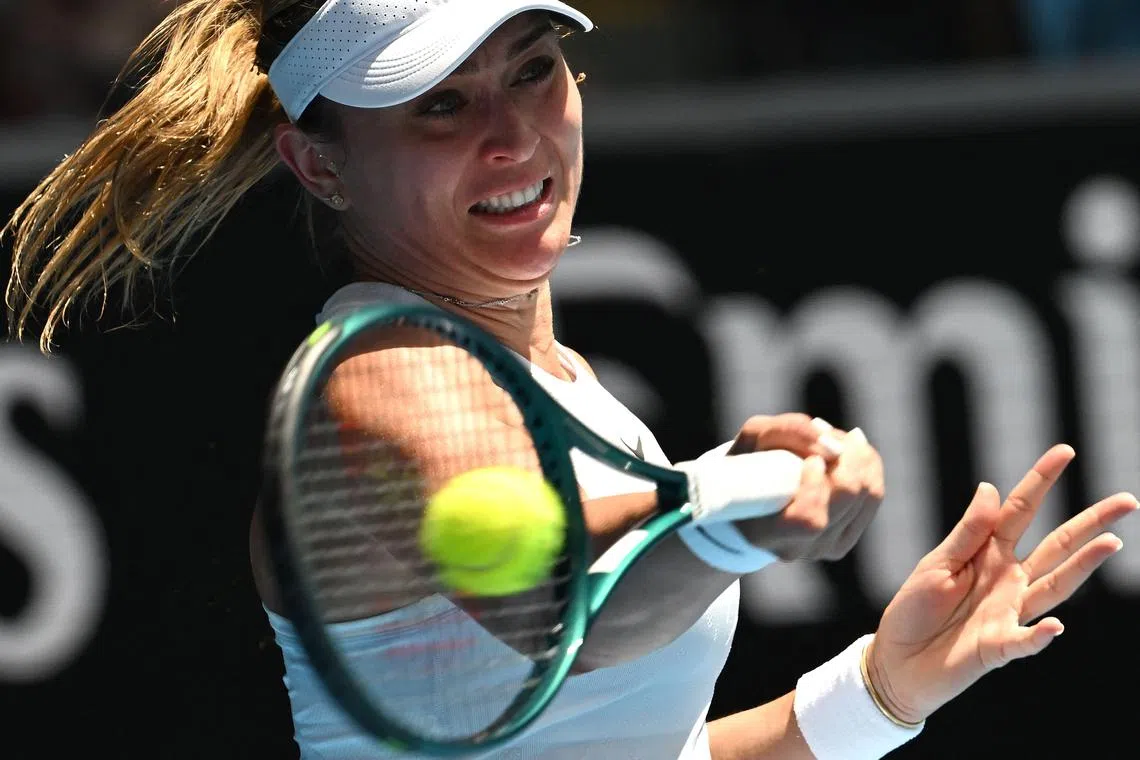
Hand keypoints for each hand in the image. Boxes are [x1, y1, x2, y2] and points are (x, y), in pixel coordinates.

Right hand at [728, 414, 885, 560]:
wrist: (749, 497)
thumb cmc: (748, 462)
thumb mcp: (754, 439)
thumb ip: (788, 432)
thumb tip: (833, 443)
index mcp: (762, 532)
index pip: (808, 519)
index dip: (817, 486)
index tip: (811, 460)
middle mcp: (795, 548)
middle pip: (847, 500)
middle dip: (848, 458)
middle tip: (830, 436)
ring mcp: (823, 549)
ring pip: (867, 494)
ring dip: (858, 456)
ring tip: (835, 441)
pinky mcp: (844, 540)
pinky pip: (873, 496)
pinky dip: (867, 466)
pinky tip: (849, 452)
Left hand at [866, 444, 1137, 723]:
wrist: (897, 660)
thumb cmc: (915, 609)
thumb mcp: (935, 564)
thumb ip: (967, 532)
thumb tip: (991, 487)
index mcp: (988, 552)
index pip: (1020, 510)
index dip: (1041, 480)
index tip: (1065, 450)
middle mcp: (1008, 579)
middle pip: (1057, 544)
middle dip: (1090, 522)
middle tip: (1126, 501)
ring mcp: (1009, 612)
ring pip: (1055, 585)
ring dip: (1082, 566)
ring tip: (1111, 544)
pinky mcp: (999, 647)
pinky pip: (1024, 641)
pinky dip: (1040, 636)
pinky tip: (1056, 626)